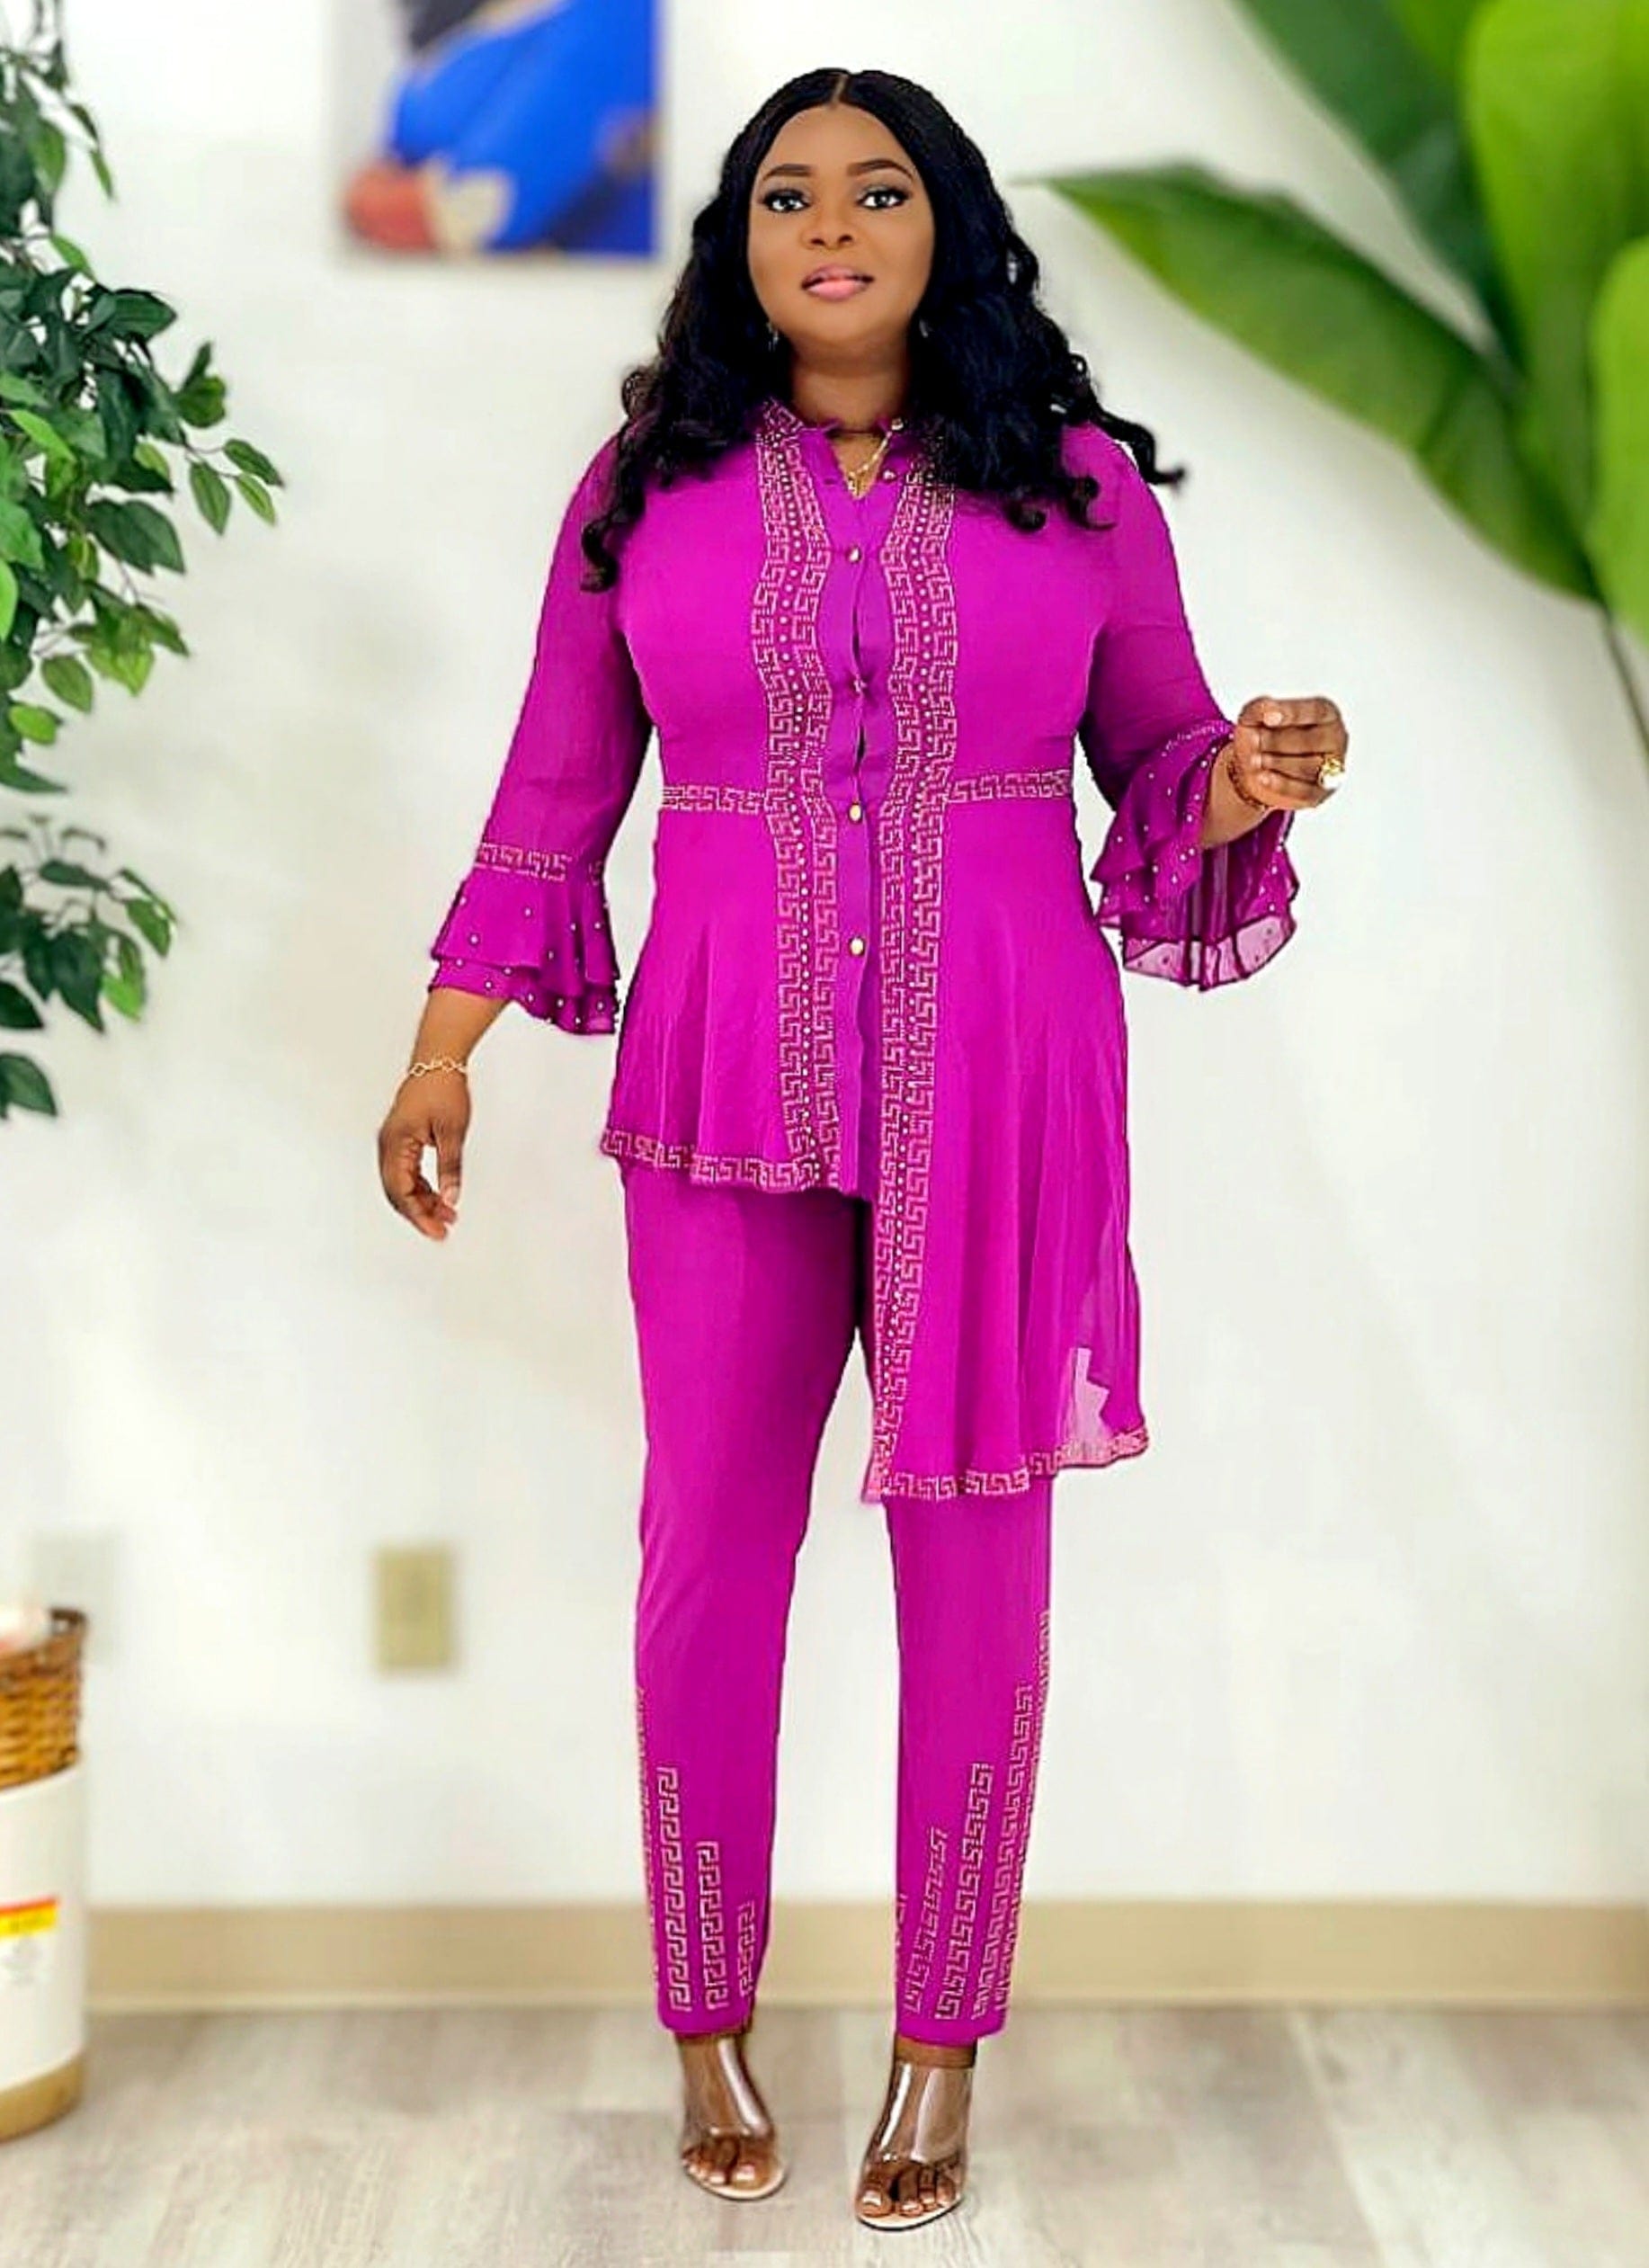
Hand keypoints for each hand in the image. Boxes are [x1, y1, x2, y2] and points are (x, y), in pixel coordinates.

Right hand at [377, 1067, 469, 1239]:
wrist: (438, 1061)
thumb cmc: (442, 1088)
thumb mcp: (452, 1132)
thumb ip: (451, 1167)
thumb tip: (451, 1198)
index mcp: (394, 1144)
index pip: (401, 1191)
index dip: (419, 1215)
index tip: (437, 1231)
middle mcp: (388, 1145)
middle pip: (398, 1192)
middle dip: (420, 1213)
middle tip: (443, 1229)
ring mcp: (392, 1143)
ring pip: (402, 1184)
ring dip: (423, 1201)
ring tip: (447, 1215)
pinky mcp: (401, 1139)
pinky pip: (407, 1172)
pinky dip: (422, 1187)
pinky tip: (440, 1196)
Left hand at [1228, 695, 1346, 809]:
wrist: (1257, 767)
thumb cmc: (1265, 734)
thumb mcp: (1255, 716)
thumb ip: (1259, 709)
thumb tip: (1265, 710)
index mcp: (1326, 713)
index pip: (1314, 711)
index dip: (1291, 714)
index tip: (1268, 718)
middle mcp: (1335, 739)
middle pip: (1309, 741)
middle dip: (1277, 742)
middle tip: (1254, 740)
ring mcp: (1332, 767)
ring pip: (1306, 767)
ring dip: (1277, 763)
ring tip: (1255, 759)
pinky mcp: (1320, 792)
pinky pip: (1304, 791)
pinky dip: (1281, 784)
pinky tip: (1263, 778)